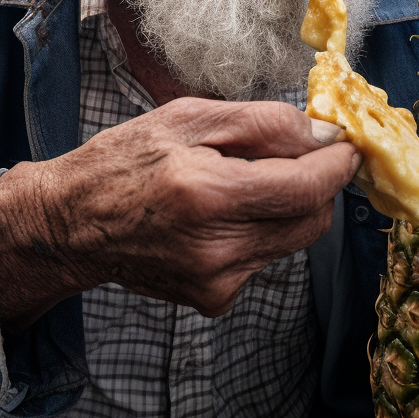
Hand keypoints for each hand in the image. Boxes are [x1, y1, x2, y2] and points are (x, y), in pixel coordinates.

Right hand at [0, 98, 360, 329]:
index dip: (339, 163)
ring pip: (293, 239)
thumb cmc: (124, 160)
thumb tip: (323, 136)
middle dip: (317, 184)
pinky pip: (265, 258)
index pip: (307, 186)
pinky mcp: (214, 299)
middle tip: (294, 156)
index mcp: (207, 193)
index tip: (347, 144)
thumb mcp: (188, 118)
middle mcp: (217, 248)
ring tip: (238, 183)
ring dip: (285, 207)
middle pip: (313, 220)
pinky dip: (258, 231)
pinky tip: (218, 217)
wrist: (71, 225)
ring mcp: (217, 282)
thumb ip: (263, 123)